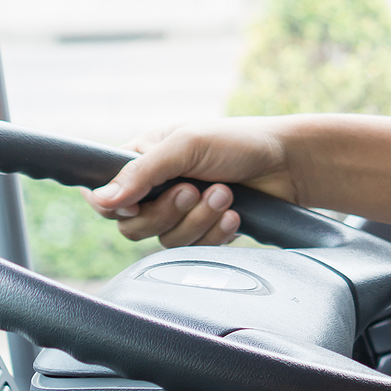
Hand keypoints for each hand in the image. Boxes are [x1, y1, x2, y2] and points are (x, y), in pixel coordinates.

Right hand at [82, 118, 300, 247]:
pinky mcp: (205, 230)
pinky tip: (235, 216)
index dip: (118, 206)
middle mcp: (158, 187)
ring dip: (198, 220)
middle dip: (168, 212)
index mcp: (145, 159)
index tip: (139, 203)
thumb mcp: (187, 144)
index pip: (107, 196)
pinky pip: (195, 249)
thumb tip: (101, 200)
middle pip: (133, 226)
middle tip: (195, 190)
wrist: (290, 163)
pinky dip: (215, 234)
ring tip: (226, 194)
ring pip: (165, 240)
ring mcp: (182, 211)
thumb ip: (142, 172)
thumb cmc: (239, 142)